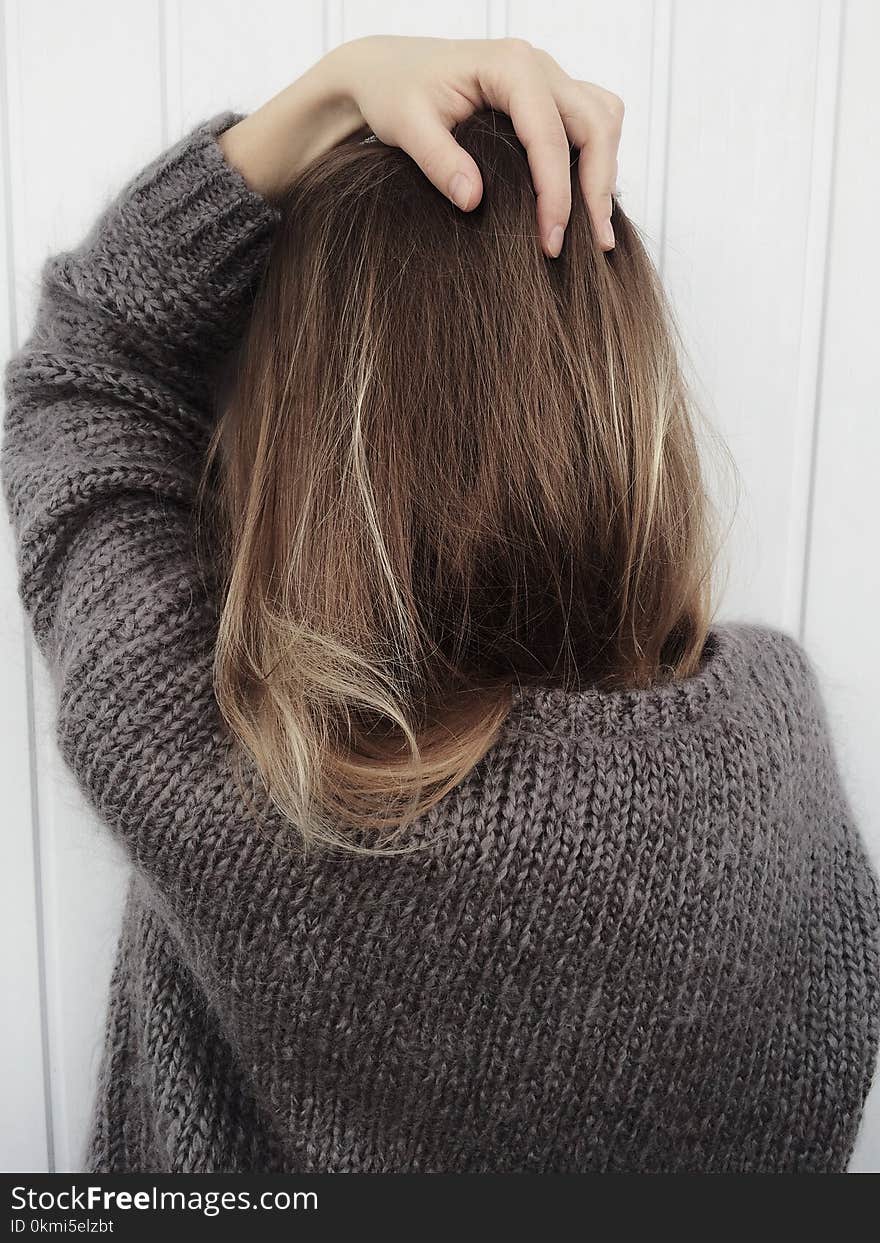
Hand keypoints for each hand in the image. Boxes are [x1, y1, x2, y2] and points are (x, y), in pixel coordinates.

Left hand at [218, 35, 623, 255]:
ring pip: (604, 120)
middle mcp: (539, 65)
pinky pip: (593, 121)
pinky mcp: (550, 94)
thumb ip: (440, 161)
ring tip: (596, 230)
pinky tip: (582, 201)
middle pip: (596, 124)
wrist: (389, 71)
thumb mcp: (407, 127)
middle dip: (597, 188)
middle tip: (593, 246)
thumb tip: (473, 201)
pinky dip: (596, 159)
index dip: (556, 194)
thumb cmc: (395, 94)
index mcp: (509, 66)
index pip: (550, 135)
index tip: (551, 242)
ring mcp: (549, 77)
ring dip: (605, 172)